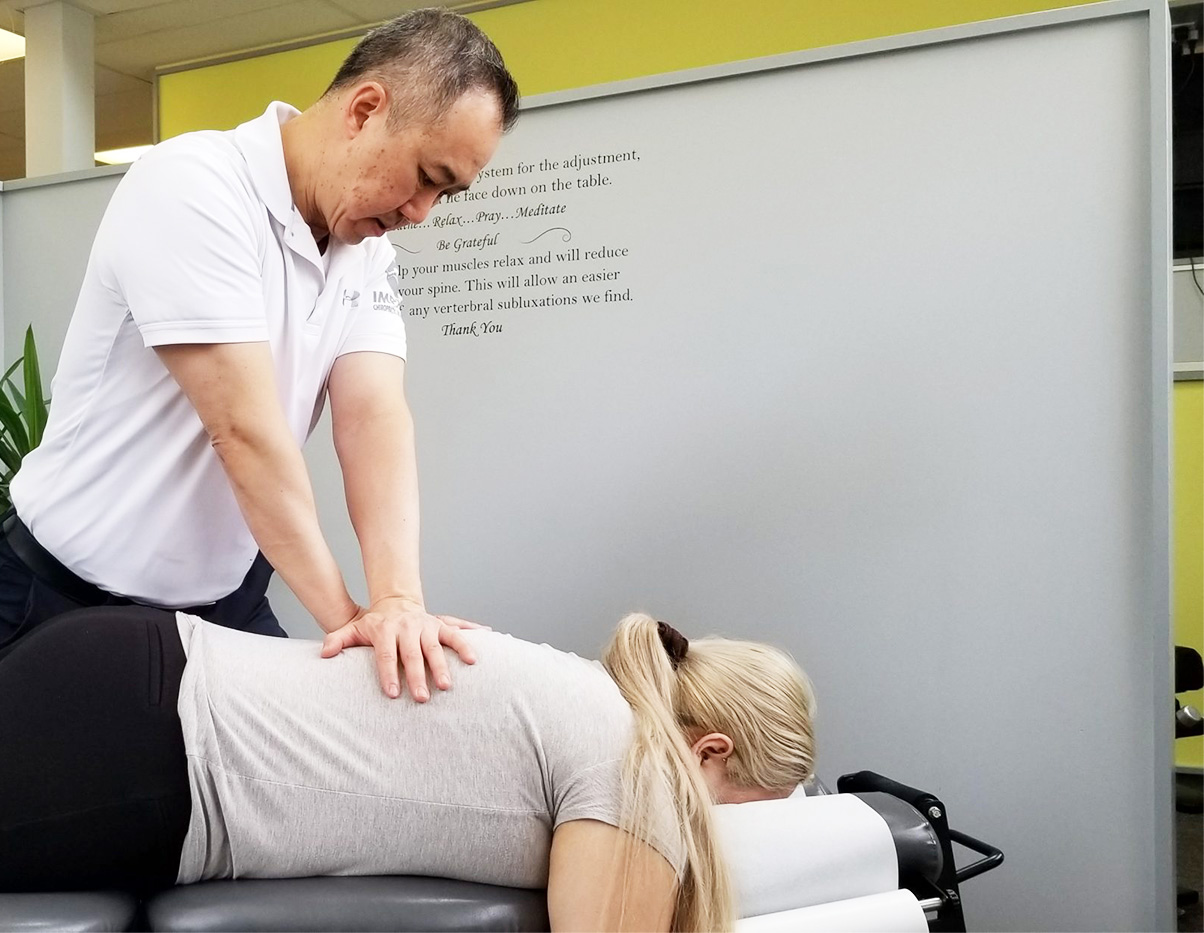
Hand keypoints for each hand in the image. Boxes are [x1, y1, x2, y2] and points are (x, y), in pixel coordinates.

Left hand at [320, 598, 488, 699]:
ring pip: (437, 646)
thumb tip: (324, 654)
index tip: (393, 694)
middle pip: (413, 654)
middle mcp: (408, 627)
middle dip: (419, 676)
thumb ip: (338, 640)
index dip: (389, 674)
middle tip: (423, 698)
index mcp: (386, 630)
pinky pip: (456, 633)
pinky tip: (475, 658)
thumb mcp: (353, 629)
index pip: (386, 655)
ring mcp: (426, 625)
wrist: (396, 602)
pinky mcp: (441, 624)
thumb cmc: (374, 624)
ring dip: (444, 666)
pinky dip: (467, 643)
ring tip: (449, 685)